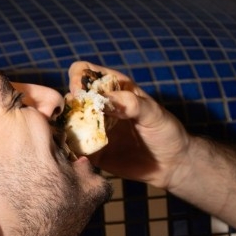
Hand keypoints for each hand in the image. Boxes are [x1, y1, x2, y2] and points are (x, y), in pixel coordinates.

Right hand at [66, 61, 192, 188]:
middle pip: (70, 98)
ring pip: (67, 123)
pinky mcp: (93, 151)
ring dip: (64, 128)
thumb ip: (131, 104)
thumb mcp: (154, 114)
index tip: (81, 93)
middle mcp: (99, 106)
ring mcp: (94, 129)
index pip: (84, 72)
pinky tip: (76, 153)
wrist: (172, 163)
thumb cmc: (166, 131)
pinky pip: (74, 148)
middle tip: (77, 119)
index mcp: (113, 88)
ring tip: (73, 137)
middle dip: (67, 106)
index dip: (78, 78)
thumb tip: (105, 99)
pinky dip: (69, 149)